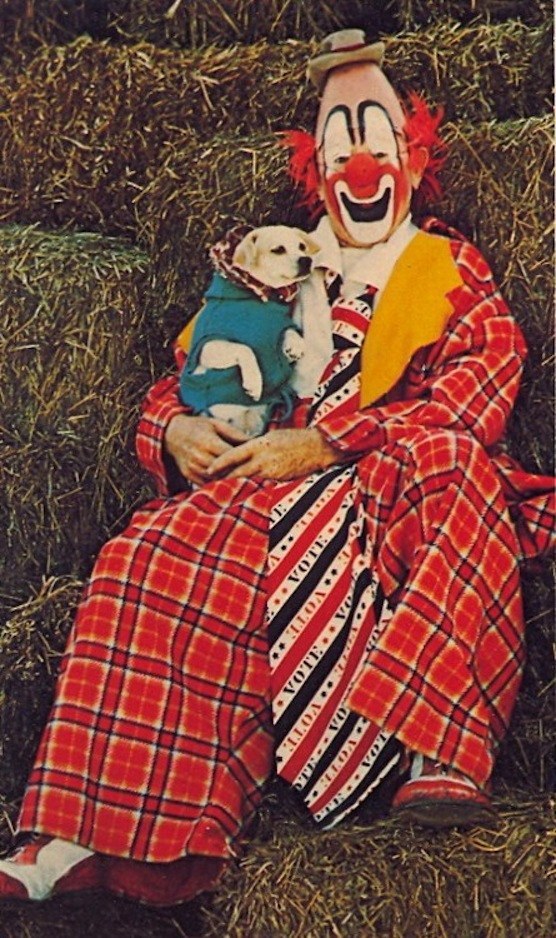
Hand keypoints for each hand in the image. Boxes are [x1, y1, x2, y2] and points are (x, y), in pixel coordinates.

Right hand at [165, 414, 248, 485]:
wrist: (172, 434)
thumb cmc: (198, 426)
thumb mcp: (216, 424)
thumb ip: (235, 434)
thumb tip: (254, 440)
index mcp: (207, 442)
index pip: (230, 456)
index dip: (242, 459)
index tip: (254, 461)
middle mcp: (199, 457)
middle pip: (224, 469)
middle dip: (238, 471)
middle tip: (252, 472)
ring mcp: (193, 468)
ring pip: (216, 478)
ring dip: (229, 478)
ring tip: (243, 477)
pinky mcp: (189, 476)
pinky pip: (207, 483)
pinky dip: (217, 482)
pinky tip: (227, 480)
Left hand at [207, 427, 337, 481]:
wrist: (316, 447)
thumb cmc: (294, 438)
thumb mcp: (271, 436)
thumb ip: (255, 445)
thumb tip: (242, 451)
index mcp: (259, 444)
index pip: (233, 454)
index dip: (219, 463)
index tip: (208, 470)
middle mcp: (263, 459)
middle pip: (237, 473)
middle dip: (223, 480)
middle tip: (210, 486)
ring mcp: (271, 472)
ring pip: (247, 482)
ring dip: (236, 488)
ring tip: (223, 493)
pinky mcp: (279, 481)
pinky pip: (261, 487)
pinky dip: (252, 491)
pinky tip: (245, 496)